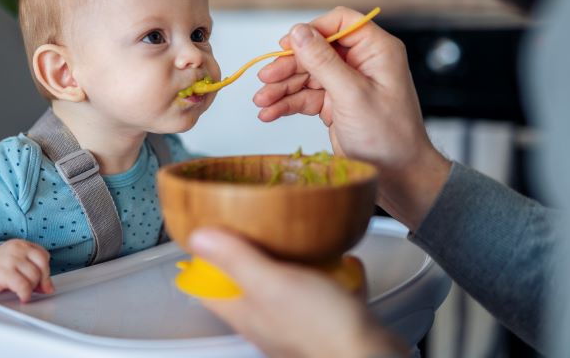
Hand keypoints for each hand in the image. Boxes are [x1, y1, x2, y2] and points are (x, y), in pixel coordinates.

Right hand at [0, 239, 53, 301]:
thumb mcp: (14, 263)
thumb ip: (30, 270)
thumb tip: (47, 287)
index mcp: (21, 245)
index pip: (43, 256)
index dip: (45, 271)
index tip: (43, 282)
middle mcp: (17, 250)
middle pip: (41, 266)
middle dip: (41, 281)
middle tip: (36, 290)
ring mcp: (10, 260)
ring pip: (34, 276)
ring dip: (32, 288)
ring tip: (24, 292)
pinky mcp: (3, 272)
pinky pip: (23, 285)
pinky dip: (26, 294)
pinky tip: (22, 297)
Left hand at [190, 228, 406, 357]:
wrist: (370, 356)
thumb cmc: (322, 330)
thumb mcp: (271, 283)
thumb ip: (235, 259)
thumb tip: (199, 237)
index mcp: (245, 311)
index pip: (208, 285)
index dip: (204, 257)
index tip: (211, 228)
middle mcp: (267, 319)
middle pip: (245, 281)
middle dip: (249, 251)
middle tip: (254, 224)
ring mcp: (296, 321)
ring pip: (284, 285)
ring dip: (292, 260)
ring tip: (300, 237)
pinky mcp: (326, 322)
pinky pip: (324, 290)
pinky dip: (331, 273)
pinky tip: (341, 261)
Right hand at [254, 7, 450, 229]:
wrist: (398, 176)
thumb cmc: (388, 137)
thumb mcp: (352, 95)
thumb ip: (323, 62)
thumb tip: (298, 32)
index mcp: (376, 51)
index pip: (340, 21)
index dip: (312, 30)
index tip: (287, 44)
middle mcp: (361, 62)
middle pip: (315, 50)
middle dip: (288, 65)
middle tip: (265, 78)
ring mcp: (347, 83)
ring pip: (306, 74)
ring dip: (282, 87)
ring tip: (261, 102)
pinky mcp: (335, 103)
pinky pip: (305, 96)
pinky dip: (287, 104)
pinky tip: (270, 113)